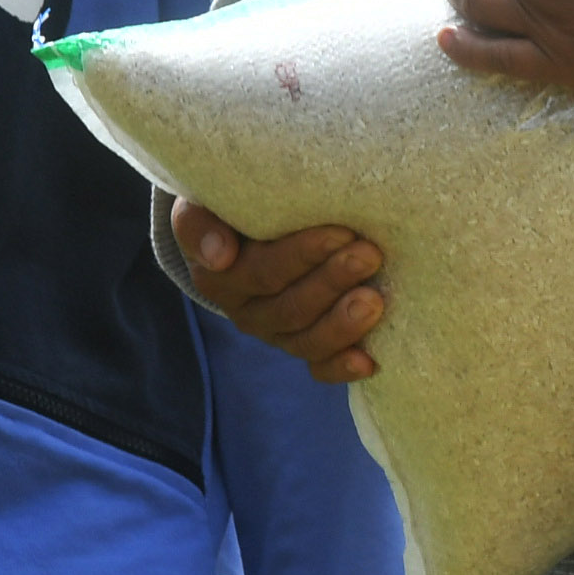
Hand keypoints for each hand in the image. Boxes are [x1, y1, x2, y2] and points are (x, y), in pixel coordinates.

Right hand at [166, 196, 384, 383]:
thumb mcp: (201, 207)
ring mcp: (277, 333)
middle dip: (334, 281)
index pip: (264, 272)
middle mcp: (246, 313)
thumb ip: (198, 224)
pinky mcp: (302, 346)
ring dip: (343, 323)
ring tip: (374, 301)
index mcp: (219, 279)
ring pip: (307, 340)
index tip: (341, 233)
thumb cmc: (231, 210)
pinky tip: (368, 362)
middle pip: (292, 307)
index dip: (304, 255)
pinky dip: (342, 367)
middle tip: (369, 255)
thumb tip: (220, 255)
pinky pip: (319, 367)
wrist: (243, 230)